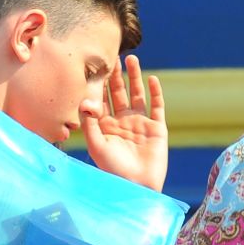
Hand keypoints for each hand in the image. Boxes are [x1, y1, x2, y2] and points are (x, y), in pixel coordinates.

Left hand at [81, 56, 167, 191]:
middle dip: (116, 76)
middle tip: (114, 58)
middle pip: (119, 93)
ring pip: (138, 95)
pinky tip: (152, 79)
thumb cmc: (113, 170)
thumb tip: (86, 99)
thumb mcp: (96, 145)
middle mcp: (123, 122)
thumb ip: (89, 122)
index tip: (97, 66)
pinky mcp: (157, 129)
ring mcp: (141, 124)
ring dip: (135, 77)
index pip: (102, 100)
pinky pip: (157, 107)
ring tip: (132, 59)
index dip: (100, 84)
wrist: (137, 186)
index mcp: (106, 126)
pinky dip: (156, 93)